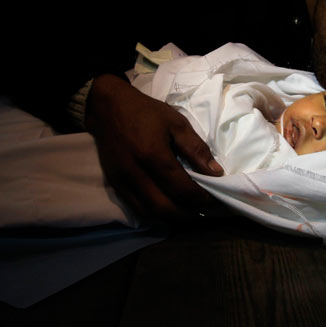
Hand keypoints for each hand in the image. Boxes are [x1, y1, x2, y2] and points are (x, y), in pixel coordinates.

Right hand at [84, 74, 223, 220]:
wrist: (109, 108)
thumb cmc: (146, 113)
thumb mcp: (177, 123)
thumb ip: (196, 149)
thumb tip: (216, 172)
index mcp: (153, 155)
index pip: (181, 188)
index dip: (200, 199)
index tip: (212, 200)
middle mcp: (136, 173)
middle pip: (165, 208)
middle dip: (187, 215)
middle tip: (202, 211)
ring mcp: (123, 182)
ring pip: (150, 213)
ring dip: (171, 218)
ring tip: (187, 211)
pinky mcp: (115, 184)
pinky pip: (137, 209)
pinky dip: (155, 214)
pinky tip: (168, 207)